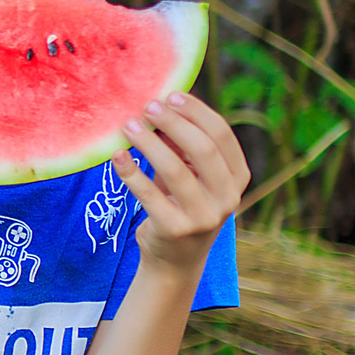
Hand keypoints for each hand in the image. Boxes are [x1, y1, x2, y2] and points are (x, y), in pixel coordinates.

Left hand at [114, 92, 248, 269]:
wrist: (175, 260)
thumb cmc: (181, 204)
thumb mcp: (190, 174)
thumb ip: (182, 146)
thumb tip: (159, 107)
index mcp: (238, 178)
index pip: (222, 136)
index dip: (197, 112)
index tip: (171, 95)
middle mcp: (228, 198)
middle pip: (203, 150)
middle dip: (173, 123)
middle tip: (147, 106)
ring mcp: (204, 217)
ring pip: (176, 170)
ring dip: (149, 143)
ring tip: (128, 125)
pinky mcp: (176, 230)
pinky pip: (149, 195)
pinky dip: (131, 172)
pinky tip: (116, 155)